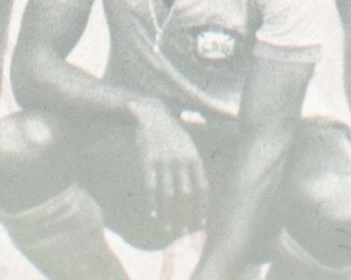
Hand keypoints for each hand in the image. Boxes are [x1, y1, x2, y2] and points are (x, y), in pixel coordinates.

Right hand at [131, 100, 207, 236]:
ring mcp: (164, 161)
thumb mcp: (189, 146)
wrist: (152, 116)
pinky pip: (150, 187)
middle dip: (185, 217)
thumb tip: (199, 193)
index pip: (202, 187)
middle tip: (184, 234)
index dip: (202, 207)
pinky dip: (152, 203)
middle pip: (186, 195)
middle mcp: (181, 160)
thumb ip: (193, 167)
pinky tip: (153, 216)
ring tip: (168, 231)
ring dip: (169, 215)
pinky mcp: (148, 162)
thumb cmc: (172, 135)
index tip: (201, 223)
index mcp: (194, 157)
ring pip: (168, 194)